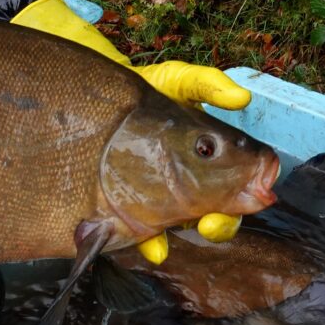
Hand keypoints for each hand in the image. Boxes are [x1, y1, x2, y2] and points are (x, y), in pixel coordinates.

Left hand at [11, 0, 248, 262]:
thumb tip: (240, 98)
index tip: (239, 202)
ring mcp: (150, 197)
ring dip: (171, 238)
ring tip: (165, 242)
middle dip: (215, 225)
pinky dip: (144, 240)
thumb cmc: (134, 90)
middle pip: (208, 216)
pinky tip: (146, 245)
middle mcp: (181, 184)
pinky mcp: (118, 204)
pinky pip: (133, 229)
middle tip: (209, 224)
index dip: (235, 204)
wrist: (83, 96)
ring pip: (171, 228)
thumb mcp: (172, 80)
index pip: (228, 192)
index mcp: (201, 161)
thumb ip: (204, 85)